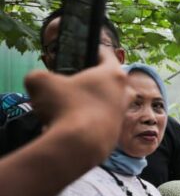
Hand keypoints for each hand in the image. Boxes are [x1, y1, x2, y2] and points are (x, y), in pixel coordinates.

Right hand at [25, 48, 126, 163]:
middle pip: (110, 79)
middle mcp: (124, 92)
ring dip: (91, 101)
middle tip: (73, 82)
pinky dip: (88, 119)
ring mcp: (122, 113)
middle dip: (93, 79)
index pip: (107, 54)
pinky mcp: (117, 132)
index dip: (92, 51)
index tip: (82, 52)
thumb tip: (39, 81)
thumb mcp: (40, 82)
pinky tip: (71, 123)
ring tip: (69, 104)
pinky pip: (101, 120)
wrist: (81, 145)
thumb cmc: (66, 106)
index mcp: (113, 74)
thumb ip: (39, 75)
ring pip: (107, 101)